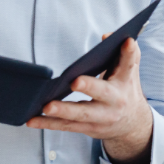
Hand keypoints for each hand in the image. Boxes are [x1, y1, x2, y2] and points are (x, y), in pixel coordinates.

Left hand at [26, 37, 153, 163]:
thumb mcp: (129, 71)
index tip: (128, 42)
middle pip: (102, 93)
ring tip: (46, 106)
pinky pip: (66, 126)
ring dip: (62, 111)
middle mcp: (115, 101)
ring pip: (80, 114)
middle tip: (74, 81)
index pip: (129, 64)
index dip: (128, 53)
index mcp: (125, 82)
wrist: (132, 124)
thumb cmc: (124, 89)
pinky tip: (32, 120)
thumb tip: (106, 36)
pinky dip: (48, 124)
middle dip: (89, 87)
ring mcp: (101, 117)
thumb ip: (123, 52)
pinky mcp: (87, 128)